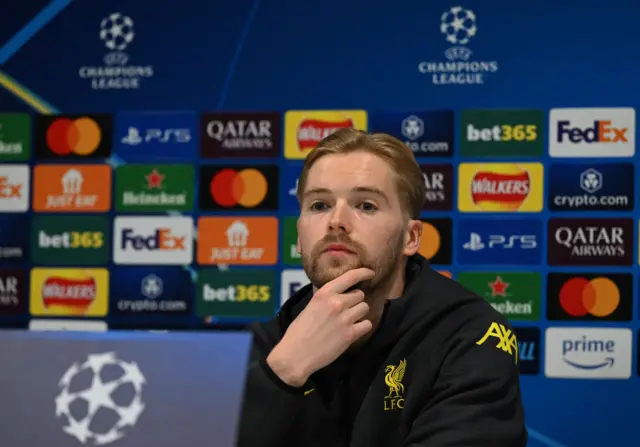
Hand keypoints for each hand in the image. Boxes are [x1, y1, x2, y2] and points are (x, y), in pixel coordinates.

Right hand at [267, 268, 374, 386]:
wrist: (296, 355)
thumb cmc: (299, 331)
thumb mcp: (310, 306)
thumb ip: (326, 298)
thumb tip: (339, 292)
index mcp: (324, 293)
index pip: (350, 276)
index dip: (363, 273)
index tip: (370, 273)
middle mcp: (336, 302)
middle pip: (360, 295)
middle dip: (355, 301)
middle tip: (346, 310)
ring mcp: (345, 318)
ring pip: (365, 308)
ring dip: (359, 314)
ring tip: (348, 321)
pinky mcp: (350, 334)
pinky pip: (367, 324)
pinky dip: (362, 327)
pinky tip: (353, 331)